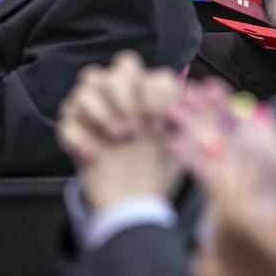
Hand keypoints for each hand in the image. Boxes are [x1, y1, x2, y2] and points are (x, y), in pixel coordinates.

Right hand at [56, 52, 182, 209]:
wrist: (133, 203)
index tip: (159, 122)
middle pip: (115, 72)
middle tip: (134, 129)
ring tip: (116, 138)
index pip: (148, 73)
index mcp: (146, 93)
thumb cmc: (158, 168)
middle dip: (125, 97)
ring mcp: (92, 112)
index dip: (153, 94)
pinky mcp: (72, 132)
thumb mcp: (181, 146)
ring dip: (101, 111)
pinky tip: (94, 156)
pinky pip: (67, 122)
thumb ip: (192, 120)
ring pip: (85, 88)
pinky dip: (80, 138)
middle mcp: (118, 96)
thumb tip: (208, 98)